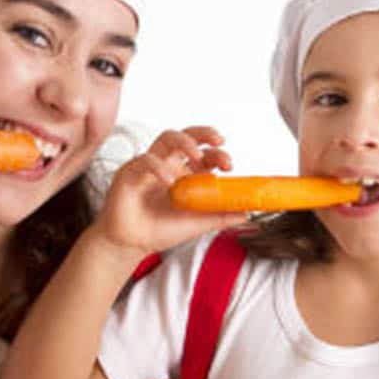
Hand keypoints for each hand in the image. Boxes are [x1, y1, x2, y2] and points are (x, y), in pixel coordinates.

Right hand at [90, 126, 246, 256]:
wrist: (131, 244)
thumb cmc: (160, 230)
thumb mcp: (197, 223)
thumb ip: (220, 216)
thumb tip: (247, 212)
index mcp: (185, 174)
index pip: (205, 154)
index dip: (218, 154)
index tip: (230, 165)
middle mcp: (169, 165)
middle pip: (187, 136)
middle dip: (204, 134)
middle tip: (219, 141)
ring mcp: (150, 166)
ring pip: (167, 138)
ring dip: (185, 142)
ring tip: (197, 155)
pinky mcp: (131, 172)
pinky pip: (145, 160)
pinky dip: (158, 168)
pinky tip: (169, 181)